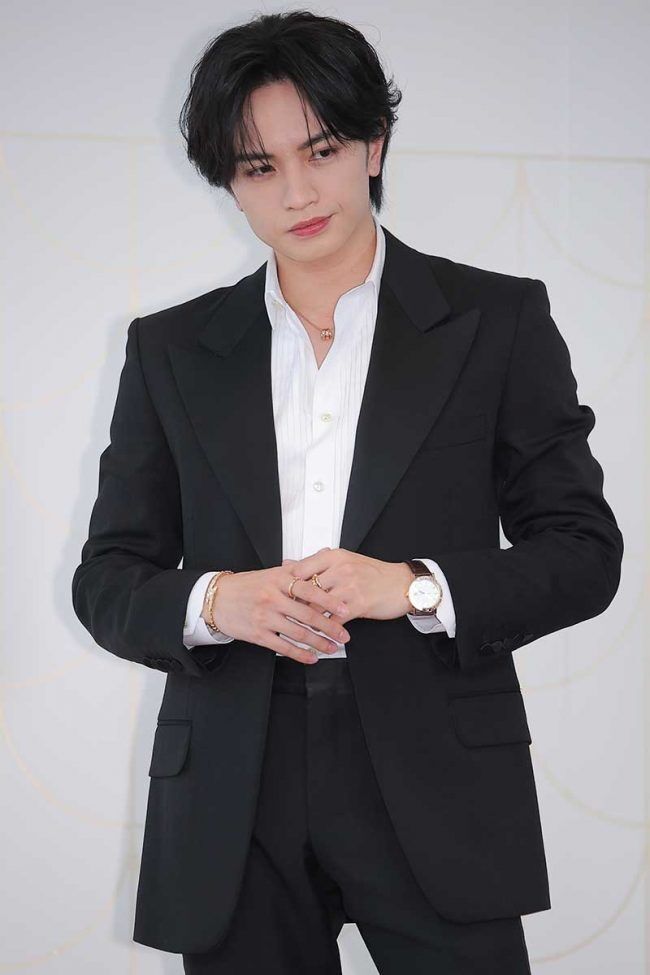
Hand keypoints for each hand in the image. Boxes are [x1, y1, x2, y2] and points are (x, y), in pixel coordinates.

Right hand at [206, 563, 351, 663]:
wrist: (217, 598)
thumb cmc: (247, 586)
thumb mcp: (271, 573)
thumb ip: (297, 569)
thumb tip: (323, 556)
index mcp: (278, 580)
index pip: (309, 589)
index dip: (329, 601)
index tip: (345, 609)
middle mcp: (272, 598)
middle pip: (307, 614)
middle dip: (329, 627)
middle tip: (344, 635)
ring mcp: (265, 617)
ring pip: (298, 633)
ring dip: (318, 643)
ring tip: (332, 648)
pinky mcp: (257, 634)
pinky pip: (283, 647)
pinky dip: (300, 654)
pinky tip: (311, 658)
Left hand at [286, 548, 412, 622]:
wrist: (402, 583)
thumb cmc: (374, 573)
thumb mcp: (344, 560)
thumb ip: (316, 562)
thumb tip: (288, 563)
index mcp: (334, 556)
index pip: (300, 569)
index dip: (287, 584)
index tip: (279, 594)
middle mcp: (340, 569)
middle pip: (306, 589)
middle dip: (293, 604)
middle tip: (282, 614)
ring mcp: (349, 587)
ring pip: (317, 606)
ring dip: (306, 620)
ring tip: (295, 628)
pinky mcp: (358, 605)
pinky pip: (333, 620)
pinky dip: (324, 631)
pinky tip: (318, 636)